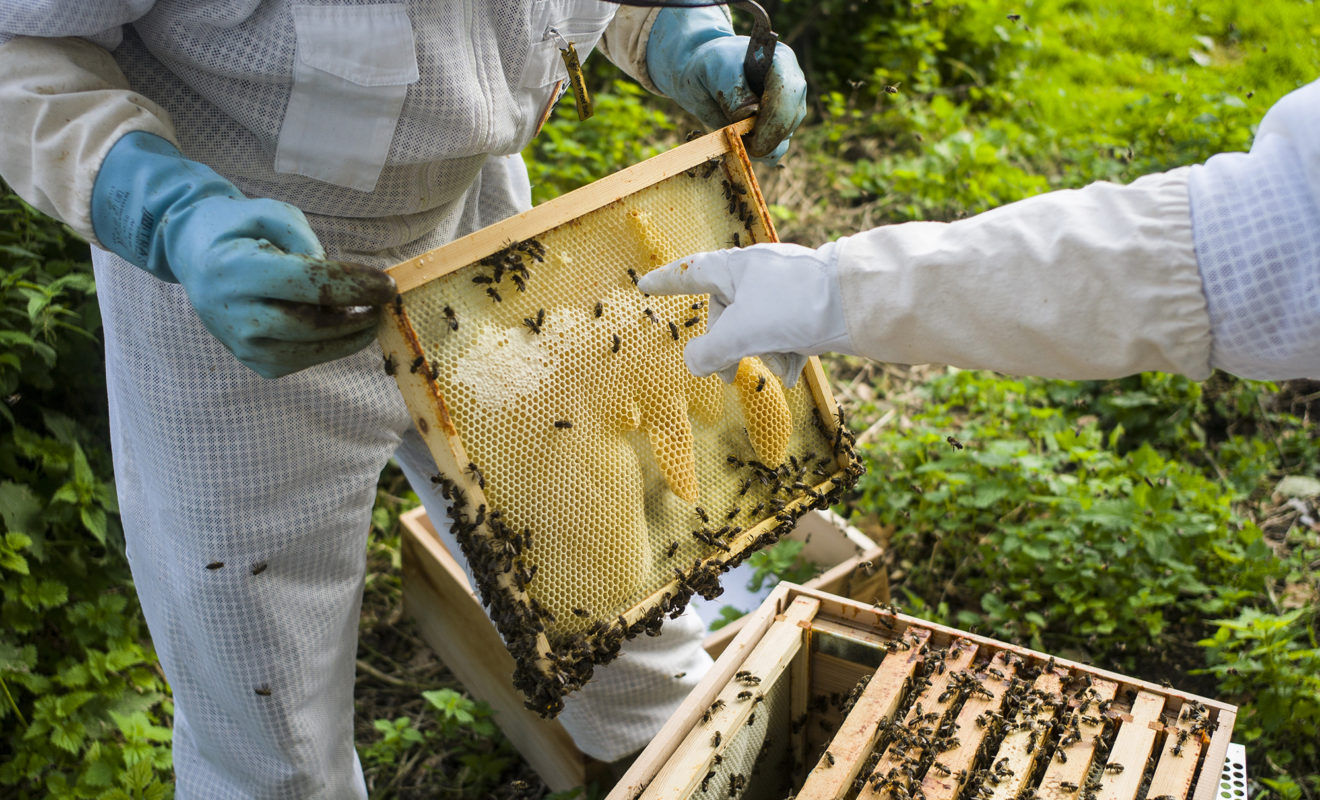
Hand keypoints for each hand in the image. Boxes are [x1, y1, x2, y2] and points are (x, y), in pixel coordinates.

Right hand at [91, 132, 395, 377]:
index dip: (355, 286)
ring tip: (369, 316)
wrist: (194, 254)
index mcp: (236, 270)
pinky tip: (342, 329)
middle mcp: (234, 313)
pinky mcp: (250, 360)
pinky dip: (328, 348)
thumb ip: (305, 239)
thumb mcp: (270, 214)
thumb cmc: (239, 229)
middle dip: (357, 316)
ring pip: (310, 351)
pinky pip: (300, 361)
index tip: (389, 285)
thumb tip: (337, 284)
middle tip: (383, 303)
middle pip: (312, 325)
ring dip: (349, 337)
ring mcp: (240, 343)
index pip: (309, 285)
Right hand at [637, 241, 853, 386]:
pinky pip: (782, 331)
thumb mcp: (741, 333)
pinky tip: (794, 370)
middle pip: (725, 314)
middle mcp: (756, 273)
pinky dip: (785, 351)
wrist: (856, 304)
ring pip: (756, 327)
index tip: (646, 285)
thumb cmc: (793, 306)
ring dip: (762, 353)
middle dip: (729, 348)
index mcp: (733, 268)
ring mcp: (783, 287)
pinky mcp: (807, 304)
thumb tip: (694, 364)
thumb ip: (710, 352)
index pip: (689, 274)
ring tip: (777, 368)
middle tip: (730, 377)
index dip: (666, 282)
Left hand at [646, 6, 806, 158]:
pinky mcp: (780, 131)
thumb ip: (733, 89)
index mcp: (781, 62)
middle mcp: (792, 87)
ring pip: (783, 140)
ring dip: (756, 148)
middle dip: (764, 140)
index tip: (752, 141)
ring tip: (730, 135)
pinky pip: (775, 152)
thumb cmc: (712, 66)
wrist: (706, 76)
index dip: (772, 119)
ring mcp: (789, 110)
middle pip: (789, 121)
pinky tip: (738, 145)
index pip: (786, 92)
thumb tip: (749, 115)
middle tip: (737, 145)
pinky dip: (755, 155)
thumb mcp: (716, 70)